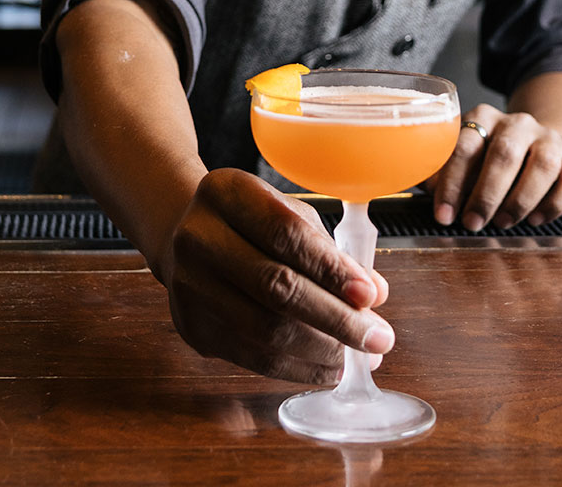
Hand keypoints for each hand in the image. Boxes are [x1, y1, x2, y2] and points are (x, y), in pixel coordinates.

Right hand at [159, 169, 392, 383]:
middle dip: (336, 319)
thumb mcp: (290, 216)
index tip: (369, 296)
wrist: (183, 236)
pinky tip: (327, 368)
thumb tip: (376, 294)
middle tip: (378, 338)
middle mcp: (198, 237)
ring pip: (264, 330)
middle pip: (275, 287)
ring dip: (321, 350)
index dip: (331, 268)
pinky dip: (297, 367)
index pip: (285, 233)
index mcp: (228, 194)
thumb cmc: (251, 224)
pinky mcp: (192, 327)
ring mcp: (189, 286)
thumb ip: (332, 252)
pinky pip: (251, 357)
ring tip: (358, 356)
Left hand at [425, 103, 561, 230]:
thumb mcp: (465, 158)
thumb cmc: (491, 160)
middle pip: (504, 154)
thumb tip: (418, 186)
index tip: (444, 214)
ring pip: (542, 166)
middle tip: (472, 223)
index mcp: (484, 118)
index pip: (465, 146)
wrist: (541, 146)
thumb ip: (441, 170)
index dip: (452, 183)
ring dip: (519, 200)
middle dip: (486, 195)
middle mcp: (519, 123)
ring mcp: (550, 140)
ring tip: (502, 222)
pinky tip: (533, 218)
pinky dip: (552, 205)